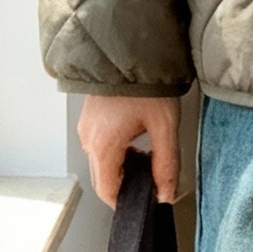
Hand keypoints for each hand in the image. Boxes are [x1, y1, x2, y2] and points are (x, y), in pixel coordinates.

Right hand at [77, 94, 181, 208]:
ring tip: (147, 156)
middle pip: (103, 179)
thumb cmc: (147, 83)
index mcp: (104, 145)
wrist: (130, 49)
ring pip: (101, 163)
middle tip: (151, 180)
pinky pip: (99, 147)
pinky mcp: (89, 119)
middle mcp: (88, 139)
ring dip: (122, 168)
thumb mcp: (165, 126)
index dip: (125, 202)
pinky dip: (116, 153)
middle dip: (126, 185)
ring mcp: (86, 128)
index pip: (107, 191)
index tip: (144, 202)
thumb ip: (166, 164)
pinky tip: (136, 141)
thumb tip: (166, 194)